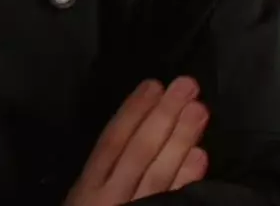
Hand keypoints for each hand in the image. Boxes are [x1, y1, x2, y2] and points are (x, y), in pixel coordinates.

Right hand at [65, 77, 210, 205]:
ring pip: (159, 171)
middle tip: (186, 86)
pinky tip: (200, 155)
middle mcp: (111, 196)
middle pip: (139, 150)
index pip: (112, 141)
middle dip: (163, 115)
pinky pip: (174, 198)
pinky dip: (187, 178)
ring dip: (181, 138)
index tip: (153, 85)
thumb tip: (130, 131)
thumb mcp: (79, 199)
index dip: (133, 111)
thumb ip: (100, 172)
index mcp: (88, 185)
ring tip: (199, 109)